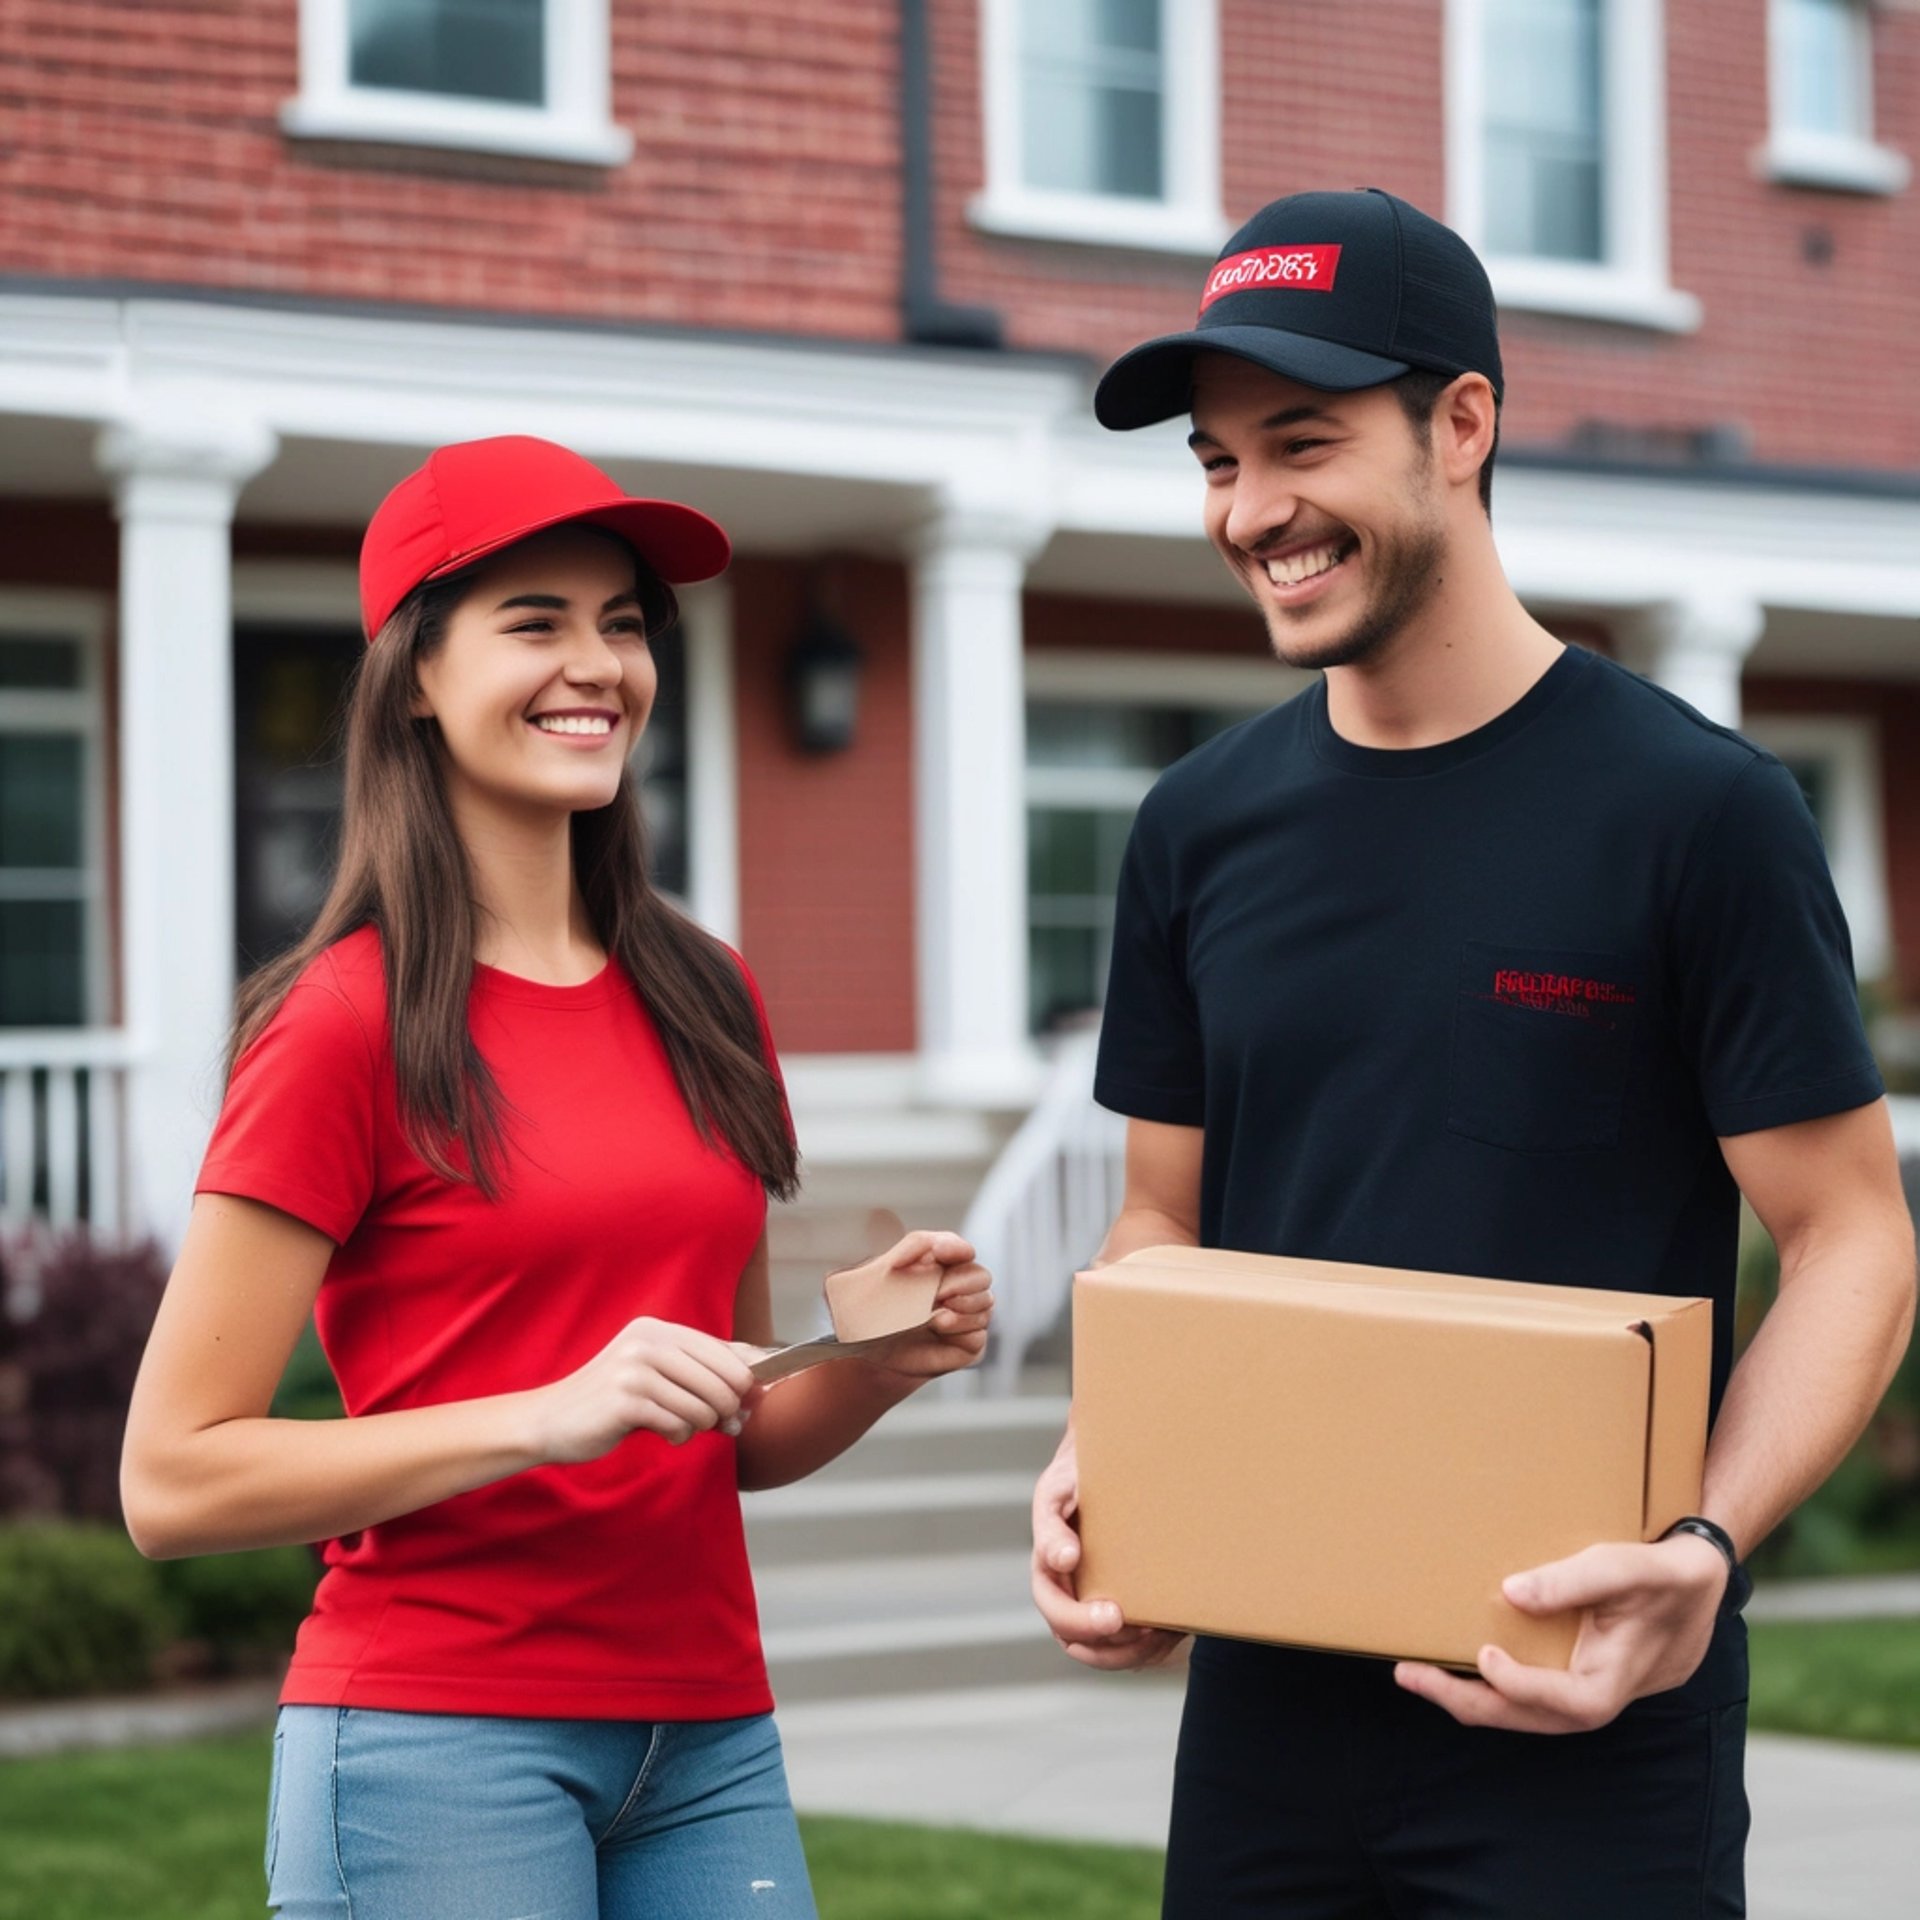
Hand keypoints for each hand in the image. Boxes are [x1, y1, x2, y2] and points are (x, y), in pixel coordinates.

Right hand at [532, 1317, 762, 1461]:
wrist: (551, 1420)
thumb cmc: (613, 1400)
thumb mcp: (656, 1372)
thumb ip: (702, 1369)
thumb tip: (761, 1374)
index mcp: (658, 1329)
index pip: (728, 1351)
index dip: (749, 1379)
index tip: (752, 1400)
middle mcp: (648, 1341)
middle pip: (724, 1380)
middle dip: (727, 1409)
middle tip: (717, 1423)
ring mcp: (635, 1369)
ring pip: (705, 1407)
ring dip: (699, 1426)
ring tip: (677, 1425)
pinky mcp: (626, 1401)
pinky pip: (680, 1426)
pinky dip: (677, 1436)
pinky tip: (659, 1432)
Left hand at [858, 1230, 994, 1384]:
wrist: (866, 1349)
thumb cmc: (873, 1309)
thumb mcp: (879, 1271)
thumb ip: (907, 1247)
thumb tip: (910, 1228)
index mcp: (939, 1265)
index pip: (959, 1248)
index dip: (954, 1248)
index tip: (940, 1251)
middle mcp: (958, 1288)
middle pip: (980, 1275)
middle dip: (960, 1282)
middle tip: (936, 1293)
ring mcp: (965, 1316)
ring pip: (985, 1304)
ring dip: (960, 1308)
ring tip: (931, 1316)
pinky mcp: (967, 1344)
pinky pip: (978, 1334)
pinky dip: (961, 1330)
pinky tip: (939, 1328)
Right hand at [1031, 1426, 1186, 1670]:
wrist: (1107, 1466)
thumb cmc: (1078, 1476)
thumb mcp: (1059, 1490)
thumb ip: (1053, 1524)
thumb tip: (1064, 1560)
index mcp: (1047, 1566)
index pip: (1053, 1607)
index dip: (1079, 1621)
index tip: (1113, 1614)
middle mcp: (1065, 1592)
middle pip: (1076, 1642)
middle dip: (1111, 1646)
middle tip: (1146, 1631)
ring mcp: (1090, 1602)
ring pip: (1103, 1651)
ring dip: (1132, 1653)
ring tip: (1161, 1634)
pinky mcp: (1119, 1605)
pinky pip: (1129, 1644)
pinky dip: (1150, 1647)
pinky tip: (1172, 1630)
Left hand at [1392, 1532, 1728, 1732]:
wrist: (1699, 1577)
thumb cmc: (1666, 1572)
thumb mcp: (1627, 1567)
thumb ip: (1572, 1581)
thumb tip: (1510, 1593)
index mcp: (1619, 1678)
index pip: (1568, 1702)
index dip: (1523, 1687)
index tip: (1483, 1657)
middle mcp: (1601, 1694)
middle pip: (1532, 1719)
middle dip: (1468, 1702)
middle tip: (1410, 1676)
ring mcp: (1589, 1688)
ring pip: (1528, 1711)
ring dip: (1474, 1696)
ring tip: (1418, 1675)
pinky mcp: (1578, 1674)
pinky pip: (1533, 1691)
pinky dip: (1495, 1684)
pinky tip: (1459, 1665)